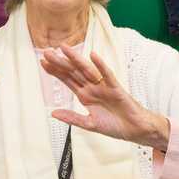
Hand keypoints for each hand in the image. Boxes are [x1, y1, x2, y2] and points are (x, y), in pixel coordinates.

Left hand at [42, 46, 169, 150]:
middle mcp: (92, 88)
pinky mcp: (116, 89)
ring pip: (87, 70)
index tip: (43, 62)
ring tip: (64, 48)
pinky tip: (93, 56)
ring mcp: (104, 86)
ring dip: (76, 59)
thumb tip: (53, 113)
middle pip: (73, 72)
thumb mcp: (90, 124)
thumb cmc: (115, 125)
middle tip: (47, 52)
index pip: (67, 80)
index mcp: (85, 95)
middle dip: (60, 62)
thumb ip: (72, 118)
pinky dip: (101, 66)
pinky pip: (107, 75)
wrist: (135, 130)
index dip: (55, 71)